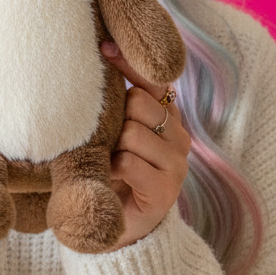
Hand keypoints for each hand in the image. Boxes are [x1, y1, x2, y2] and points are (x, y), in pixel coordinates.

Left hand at [100, 40, 190, 249]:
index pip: (154, 78)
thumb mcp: (112, 132)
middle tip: (107, 139)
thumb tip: (97, 53)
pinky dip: (111, 169)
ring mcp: (176, 163)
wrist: (117, 227)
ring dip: (110, 147)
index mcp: (166, 115)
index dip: (130, 61)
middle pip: (138, 102)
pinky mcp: (166, 190)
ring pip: (132, 132)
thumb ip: (114, 103)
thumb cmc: (110, 171)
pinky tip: (110, 179)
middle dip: (115, 116)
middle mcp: (178, 135)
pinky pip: (129, 162)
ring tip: (107, 162)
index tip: (103, 47)